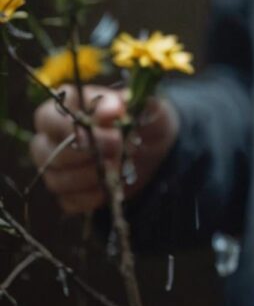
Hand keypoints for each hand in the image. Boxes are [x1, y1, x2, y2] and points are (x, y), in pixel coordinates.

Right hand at [30, 85, 178, 213]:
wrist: (154, 148)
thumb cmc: (142, 120)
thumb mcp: (144, 108)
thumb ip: (129, 104)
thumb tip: (112, 108)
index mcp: (63, 110)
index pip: (48, 119)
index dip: (73, 129)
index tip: (109, 133)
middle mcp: (50, 139)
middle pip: (46, 153)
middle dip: (86, 154)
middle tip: (118, 149)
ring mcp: (56, 168)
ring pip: (56, 179)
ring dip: (91, 177)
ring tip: (118, 167)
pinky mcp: (68, 192)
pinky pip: (69, 201)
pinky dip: (92, 197)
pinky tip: (112, 187)